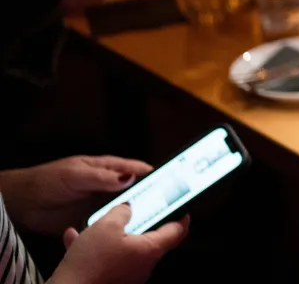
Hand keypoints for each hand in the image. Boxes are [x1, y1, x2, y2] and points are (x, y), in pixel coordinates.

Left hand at [0, 156, 151, 234]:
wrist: (25, 203)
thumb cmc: (49, 180)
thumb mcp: (77, 174)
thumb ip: (102, 177)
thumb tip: (130, 177)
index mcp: (108, 168)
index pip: (136, 169)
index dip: (154, 174)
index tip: (171, 180)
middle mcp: (109, 186)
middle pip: (136, 190)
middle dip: (150, 196)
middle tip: (166, 204)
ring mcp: (102, 204)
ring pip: (126, 209)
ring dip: (135, 214)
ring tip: (149, 220)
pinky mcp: (94, 221)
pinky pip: (112, 225)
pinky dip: (119, 228)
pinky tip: (127, 233)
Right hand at [52, 204, 187, 283]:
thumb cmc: (91, 263)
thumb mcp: (106, 226)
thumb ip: (121, 211)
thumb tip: (127, 207)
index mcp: (150, 250)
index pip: (177, 231)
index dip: (181, 216)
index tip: (182, 207)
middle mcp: (143, 265)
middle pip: (148, 238)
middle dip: (136, 222)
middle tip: (131, 210)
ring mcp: (127, 276)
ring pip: (122, 248)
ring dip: (108, 235)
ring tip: (93, 224)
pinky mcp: (110, 281)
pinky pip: (106, 260)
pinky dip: (93, 248)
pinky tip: (74, 237)